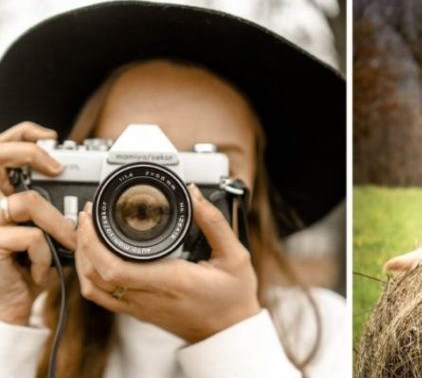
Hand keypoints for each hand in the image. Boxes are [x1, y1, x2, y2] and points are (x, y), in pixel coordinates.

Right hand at [0, 122, 74, 324]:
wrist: (14, 308)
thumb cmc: (31, 270)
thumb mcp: (47, 236)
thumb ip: (52, 213)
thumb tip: (82, 200)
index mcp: (3, 197)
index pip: (2, 152)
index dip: (23, 135)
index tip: (52, 137)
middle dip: (27, 152)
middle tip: (57, 166)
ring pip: (28, 203)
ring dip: (57, 226)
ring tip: (67, 246)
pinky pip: (31, 238)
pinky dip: (45, 256)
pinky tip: (40, 271)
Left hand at [75, 184, 260, 342]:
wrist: (230, 332)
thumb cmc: (233, 297)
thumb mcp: (235, 255)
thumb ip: (214, 223)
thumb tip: (194, 195)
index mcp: (170, 281)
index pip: (114, 268)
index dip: (93, 242)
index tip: (93, 216)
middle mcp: (149, 297)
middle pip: (95, 276)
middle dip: (82, 242)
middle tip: (87, 216)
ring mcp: (140, 308)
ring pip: (93, 289)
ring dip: (82, 260)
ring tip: (87, 234)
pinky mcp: (139, 312)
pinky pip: (103, 297)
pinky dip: (90, 276)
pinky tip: (97, 258)